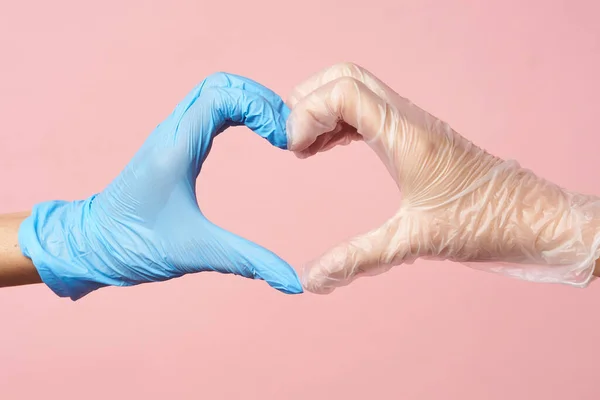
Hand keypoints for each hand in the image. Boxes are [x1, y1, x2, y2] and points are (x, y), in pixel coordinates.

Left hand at [19, 72, 302, 299]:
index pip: (222, 97)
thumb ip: (248, 262)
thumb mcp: (195, 253)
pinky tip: (255, 135)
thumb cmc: (133, 246)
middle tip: (286, 131)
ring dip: (250, 103)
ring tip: (277, 131)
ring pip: (215, 92)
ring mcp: (171, 135)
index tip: (283, 139)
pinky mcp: (172, 144)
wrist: (89, 244)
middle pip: (221, 84)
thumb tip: (293, 282)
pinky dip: (237, 112)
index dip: (260, 107)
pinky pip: (209, 110)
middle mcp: (172, 132)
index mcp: (176, 149)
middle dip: (260, 99)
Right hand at [287, 62, 599, 293]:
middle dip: (308, 100)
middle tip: (290, 140)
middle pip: (345, 77)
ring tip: (302, 148)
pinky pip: (368, 112)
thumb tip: (313, 280)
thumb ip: (358, 259)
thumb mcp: (414, 242)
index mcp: (405, 136)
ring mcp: (412, 124)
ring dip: (323, 110)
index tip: (292, 149)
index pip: (344, 92)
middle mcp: (407, 120)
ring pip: (356, 91)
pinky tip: (326, 149)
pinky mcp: (415, 136)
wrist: (532, 218)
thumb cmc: (484, 224)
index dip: (307, 112)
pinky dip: (340, 122)